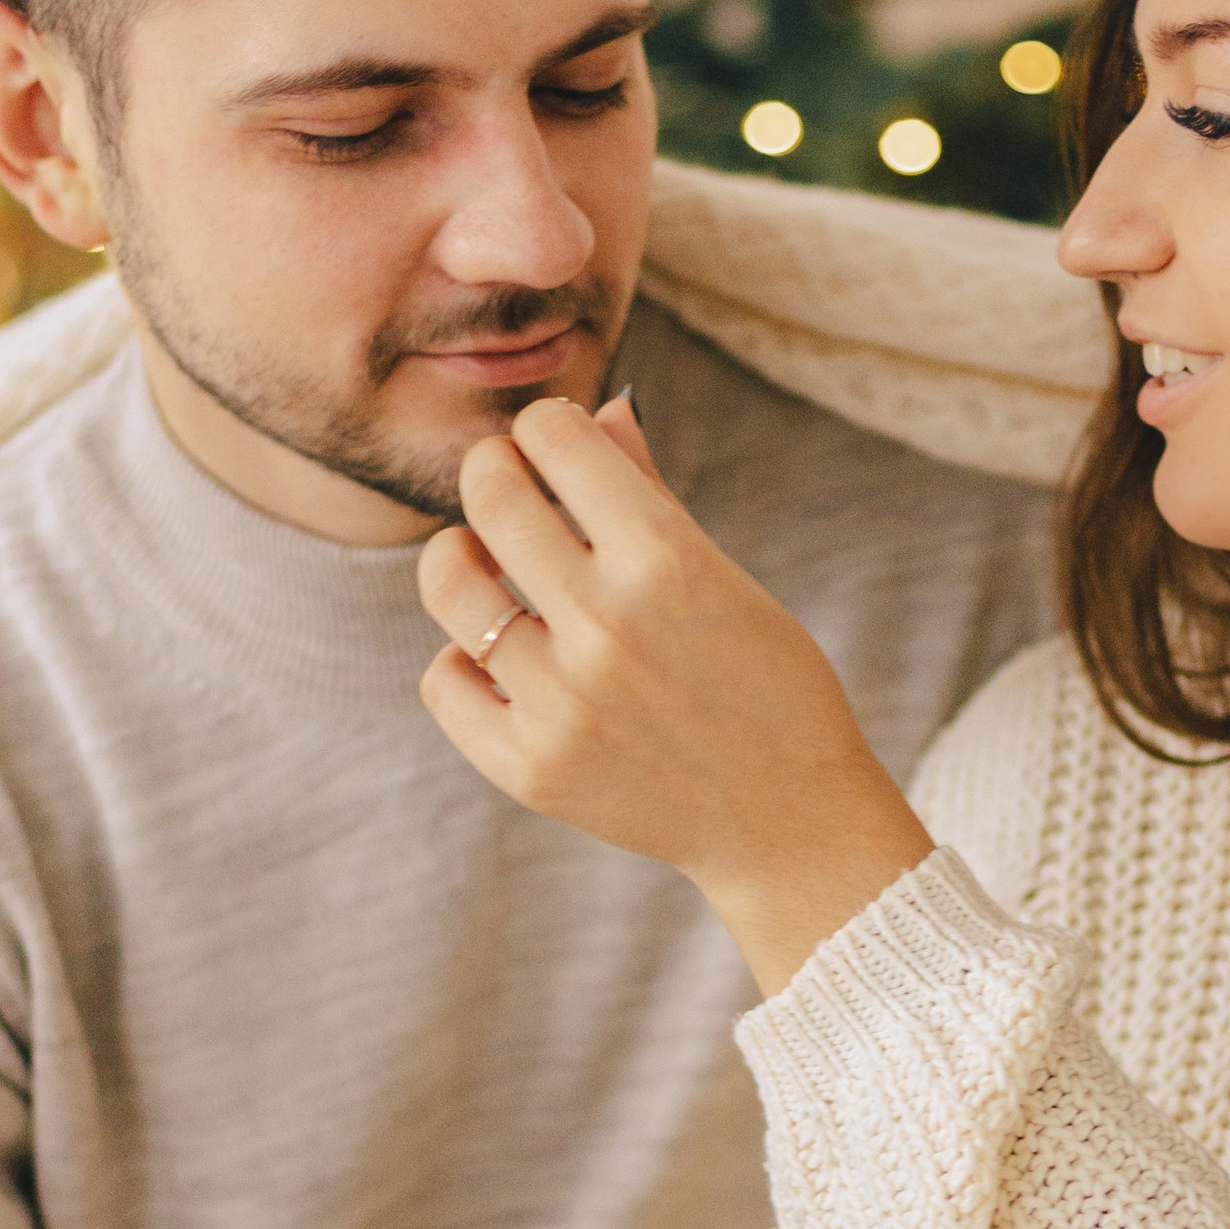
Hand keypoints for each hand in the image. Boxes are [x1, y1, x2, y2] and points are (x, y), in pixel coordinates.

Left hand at [416, 393, 931, 994]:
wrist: (786, 819)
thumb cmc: (767, 682)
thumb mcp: (725, 575)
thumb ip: (648, 490)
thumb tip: (598, 409)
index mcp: (665, 561)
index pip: (554, 438)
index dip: (547, 426)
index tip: (553, 443)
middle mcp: (606, 626)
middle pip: (490, 496)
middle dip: (491, 469)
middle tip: (505, 482)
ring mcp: (562, 703)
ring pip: (449, 584)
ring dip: (457, 554)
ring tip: (482, 561)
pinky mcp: (530, 768)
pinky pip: (443, 680)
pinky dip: (460, 658)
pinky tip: (496, 654)